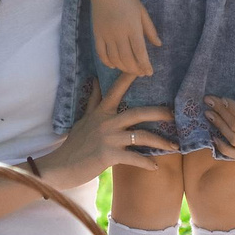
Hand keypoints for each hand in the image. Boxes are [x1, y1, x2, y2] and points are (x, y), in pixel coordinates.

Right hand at [38, 70, 170, 187]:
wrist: (61, 167)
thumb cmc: (75, 144)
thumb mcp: (84, 119)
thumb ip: (94, 101)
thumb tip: (95, 80)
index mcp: (102, 112)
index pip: (116, 90)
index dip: (129, 77)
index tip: (144, 68)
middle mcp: (106, 122)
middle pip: (138, 113)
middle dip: (159, 113)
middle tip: (174, 115)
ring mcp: (108, 139)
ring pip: (141, 136)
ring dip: (160, 141)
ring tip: (174, 146)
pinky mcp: (109, 155)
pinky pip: (134, 158)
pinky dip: (146, 163)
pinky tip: (155, 167)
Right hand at [90, 0, 159, 78]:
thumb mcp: (142, 12)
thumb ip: (150, 29)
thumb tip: (158, 44)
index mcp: (132, 27)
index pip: (140, 52)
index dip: (145, 65)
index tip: (149, 72)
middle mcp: (119, 33)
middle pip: (127, 58)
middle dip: (135, 69)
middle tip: (141, 73)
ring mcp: (106, 35)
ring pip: (114, 58)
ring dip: (123, 67)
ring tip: (130, 69)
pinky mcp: (97, 35)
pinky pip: (101, 53)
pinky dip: (107, 62)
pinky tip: (114, 65)